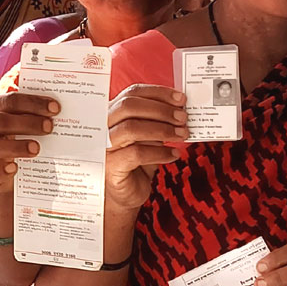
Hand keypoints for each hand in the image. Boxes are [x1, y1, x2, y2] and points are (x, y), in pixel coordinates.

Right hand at [0, 92, 60, 193]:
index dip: (32, 103)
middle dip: (27, 122)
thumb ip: (35, 113)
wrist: (5, 175)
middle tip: (50, 127)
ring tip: (37, 149)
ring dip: (14, 146)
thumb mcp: (23, 124)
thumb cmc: (17, 140)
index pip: (8, 101)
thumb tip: (61, 104)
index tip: (55, 107)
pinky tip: (14, 168)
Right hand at [106, 85, 185, 210]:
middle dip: (161, 110)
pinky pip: (137, 154)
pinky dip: (160, 153)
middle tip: (183, 118)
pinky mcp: (110, 165)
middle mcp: (103, 126)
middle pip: (129, 106)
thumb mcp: (149, 135)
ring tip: (182, 135)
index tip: (180, 99)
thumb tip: (180, 109)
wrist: (126, 193)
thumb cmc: (138, 161)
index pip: (132, 93)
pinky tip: (174, 155)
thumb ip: (158, 120)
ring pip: (132, 128)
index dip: (158, 93)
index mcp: (112, 112)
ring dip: (163, 130)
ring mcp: (104, 146)